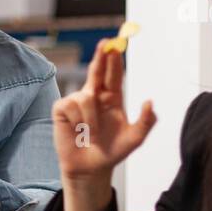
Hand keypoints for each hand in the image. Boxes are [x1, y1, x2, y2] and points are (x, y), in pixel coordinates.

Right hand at [53, 39, 155, 210]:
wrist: (90, 168)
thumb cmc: (111, 152)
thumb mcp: (135, 139)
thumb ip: (146, 121)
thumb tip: (149, 101)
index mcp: (113, 99)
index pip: (114, 75)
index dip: (114, 60)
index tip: (116, 44)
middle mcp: (94, 96)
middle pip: (97, 71)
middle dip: (100, 56)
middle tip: (105, 42)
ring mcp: (77, 102)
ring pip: (86, 96)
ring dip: (92, 118)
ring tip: (92, 134)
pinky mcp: (62, 109)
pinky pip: (72, 105)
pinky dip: (78, 120)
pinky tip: (78, 130)